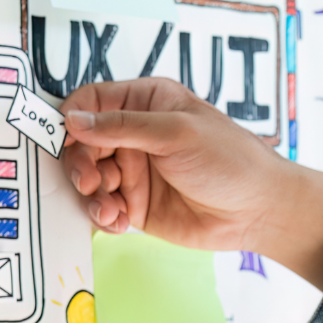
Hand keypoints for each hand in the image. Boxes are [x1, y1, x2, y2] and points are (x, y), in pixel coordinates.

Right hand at [60, 78, 322, 288]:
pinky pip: (100, 206)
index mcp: (145, 103)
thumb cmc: (229, 160)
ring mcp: (132, 169)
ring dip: (92, 194)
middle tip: (89, 182)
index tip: (64, 137)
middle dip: (80, 164)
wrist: (258, 212)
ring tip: (111, 208)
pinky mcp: (133, 203)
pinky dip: (102, 215)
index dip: (72, 117)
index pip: (92, 101)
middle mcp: (133, 134)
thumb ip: (121, 126)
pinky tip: (119, 221)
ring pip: (87, 177)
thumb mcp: (175, 133)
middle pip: (81, 143)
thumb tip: (71, 120)